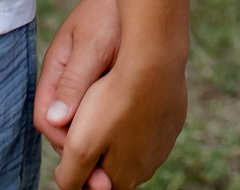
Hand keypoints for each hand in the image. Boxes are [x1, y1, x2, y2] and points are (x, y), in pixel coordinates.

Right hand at [34, 0, 120, 154]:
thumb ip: (74, 81)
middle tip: (109, 159)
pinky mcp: (101, 79)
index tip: (88, 150)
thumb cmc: (111, 11)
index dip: (63, 140)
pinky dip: (111, 120)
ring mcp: (82, 79)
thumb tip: (57, 120)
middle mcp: (65, 79)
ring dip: (97, 135)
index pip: (45, 119)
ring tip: (123, 146)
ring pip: (82, 119)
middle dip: (81, 143)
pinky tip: (133, 124)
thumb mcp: (93, 45)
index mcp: (55, 71)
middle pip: (63, 125)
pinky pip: (100, 109)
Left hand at [52, 52, 188, 189]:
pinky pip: (149, 123)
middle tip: (86, 117)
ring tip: (106, 102)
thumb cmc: (114, 102)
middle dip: (98, 149)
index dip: (80, 165)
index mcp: (125, 179)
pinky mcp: (173, 119)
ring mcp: (164, 143)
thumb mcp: (80, 143)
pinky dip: (136, 113)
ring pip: (132, 144)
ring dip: (117, 130)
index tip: (72, 137)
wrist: (155, 62)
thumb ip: (70, 175)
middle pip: (114, 166)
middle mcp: (148, 168)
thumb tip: (66, 184)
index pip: (96, 185)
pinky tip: (128, 93)